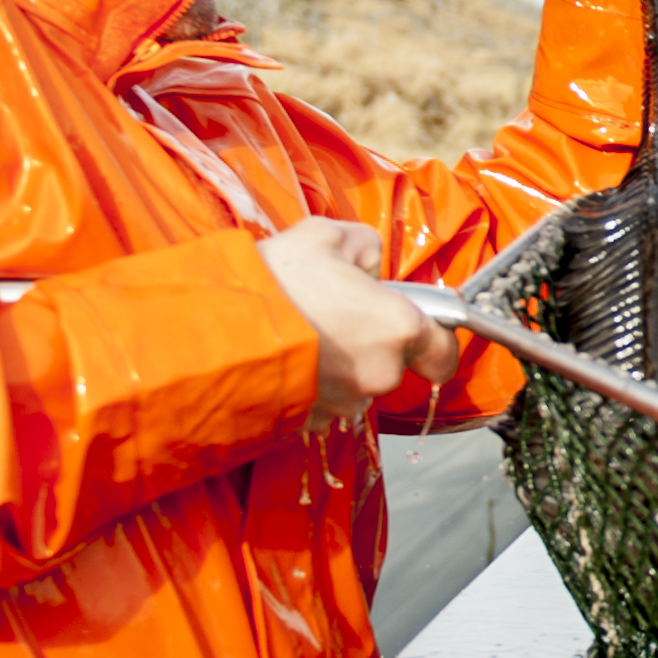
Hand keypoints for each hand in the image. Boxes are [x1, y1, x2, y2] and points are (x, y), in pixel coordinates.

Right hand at [255, 217, 457, 427]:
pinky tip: (286, 358)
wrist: (214, 333)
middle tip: (332, 314)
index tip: (420, 331)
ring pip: (356, 383)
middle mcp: (381, 372)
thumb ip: (365, 247)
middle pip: (393, 363)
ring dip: (339, 365)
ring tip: (301, 334)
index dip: (434, 341)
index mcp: (397, 326)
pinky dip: (312, 383)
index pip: (443, 350)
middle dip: (370, 342)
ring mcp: (346, 402)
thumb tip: (370, 265)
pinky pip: (324, 401)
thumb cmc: (275, 282)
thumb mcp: (325, 236)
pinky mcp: (313, 422)